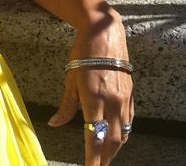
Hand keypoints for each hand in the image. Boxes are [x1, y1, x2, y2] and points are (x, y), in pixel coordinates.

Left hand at [48, 13, 133, 165]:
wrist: (105, 33)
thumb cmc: (83, 53)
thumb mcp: (70, 78)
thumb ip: (66, 105)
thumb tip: (55, 123)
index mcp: (94, 99)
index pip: (94, 137)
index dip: (93, 157)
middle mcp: (112, 102)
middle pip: (111, 141)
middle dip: (104, 158)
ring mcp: (124, 100)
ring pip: (123, 134)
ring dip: (114, 149)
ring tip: (105, 158)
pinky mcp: (130, 95)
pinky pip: (129, 121)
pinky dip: (123, 133)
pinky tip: (116, 138)